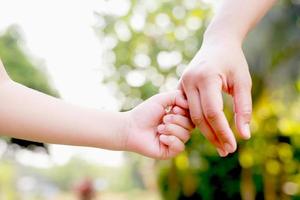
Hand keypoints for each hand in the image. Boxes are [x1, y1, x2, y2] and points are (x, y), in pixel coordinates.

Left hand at [124, 90, 193, 158]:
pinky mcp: (169, 152)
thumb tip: (190, 104)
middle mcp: (177, 129)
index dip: (185, 112)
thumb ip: (177, 96)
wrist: (130, 128)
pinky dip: (171, 140)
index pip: (191, 115)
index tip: (173, 108)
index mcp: (177, 118)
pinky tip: (160, 137)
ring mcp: (174, 141)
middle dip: (178, 120)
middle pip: (191, 125)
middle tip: (164, 119)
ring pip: (186, 136)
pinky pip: (180, 147)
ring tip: (159, 128)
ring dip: (172, 129)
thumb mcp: (161, 99)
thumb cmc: (144, 113)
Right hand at [179, 37, 251, 156]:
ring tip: (219, 145)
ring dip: (205, 132)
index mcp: (206, 77)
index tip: (232, 147)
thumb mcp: (243, 82)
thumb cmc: (233, 61)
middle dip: (213, 136)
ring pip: (191, 116)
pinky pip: (187, 109)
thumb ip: (243, 109)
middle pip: (199, 118)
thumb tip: (244, 135)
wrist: (218, 43)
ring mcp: (182, 83)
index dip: (222, 132)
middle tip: (225, 151)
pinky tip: (208, 131)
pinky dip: (197, 121)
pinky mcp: (180, 86)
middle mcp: (190, 81)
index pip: (212, 112)